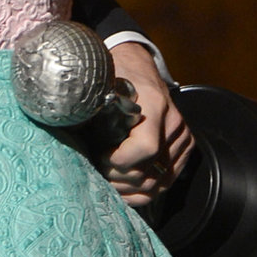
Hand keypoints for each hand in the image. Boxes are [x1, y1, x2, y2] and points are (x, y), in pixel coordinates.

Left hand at [98, 43, 194, 207]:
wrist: (137, 65)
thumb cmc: (115, 76)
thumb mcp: (101, 88)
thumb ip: (90, 111)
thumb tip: (71, 136)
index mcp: (155, 104)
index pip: (144, 148)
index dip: (119, 161)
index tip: (99, 157)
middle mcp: (173, 122)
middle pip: (150, 171)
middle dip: (119, 179)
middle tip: (97, 173)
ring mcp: (183, 136)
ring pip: (159, 182)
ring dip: (130, 190)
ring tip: (108, 184)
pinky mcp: (186, 146)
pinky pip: (168, 180)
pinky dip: (146, 191)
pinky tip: (125, 190)